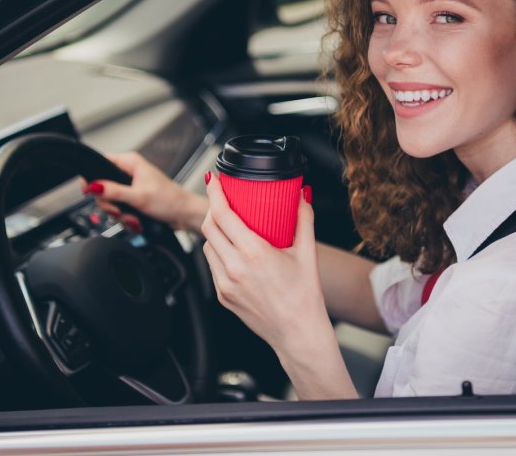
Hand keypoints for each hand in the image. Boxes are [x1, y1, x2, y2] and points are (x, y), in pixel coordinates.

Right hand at [85, 152, 206, 232]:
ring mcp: (130, 186)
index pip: (100, 162)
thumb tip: (93, 187)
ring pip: (110, 200)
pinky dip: (125, 217)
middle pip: (102, 186)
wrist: (184, 215)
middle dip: (109, 204)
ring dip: (119, 214)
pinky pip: (119, 208)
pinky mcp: (133, 198)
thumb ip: (114, 192)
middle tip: (119, 211)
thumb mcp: (138, 197)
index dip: (92, 177)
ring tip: (132, 219)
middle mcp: (129, 172)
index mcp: (130, 162)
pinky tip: (135, 221)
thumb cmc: (169, 201)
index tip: (90, 192)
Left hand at [202, 174, 355, 398]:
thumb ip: (304, 220)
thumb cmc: (304, 298)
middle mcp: (234, 268)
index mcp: (253, 253)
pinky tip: (233, 252)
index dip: (215, 193)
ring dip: (214, 232)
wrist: (297, 334)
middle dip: (213, 209)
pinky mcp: (222, 296)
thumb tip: (302, 195)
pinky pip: (213, 266)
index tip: (214, 181)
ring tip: (229, 226)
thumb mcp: (307, 253)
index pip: (223, 215)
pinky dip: (218, 253)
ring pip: (207, 247)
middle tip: (223, 200)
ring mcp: (225, 284)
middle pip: (209, 227)